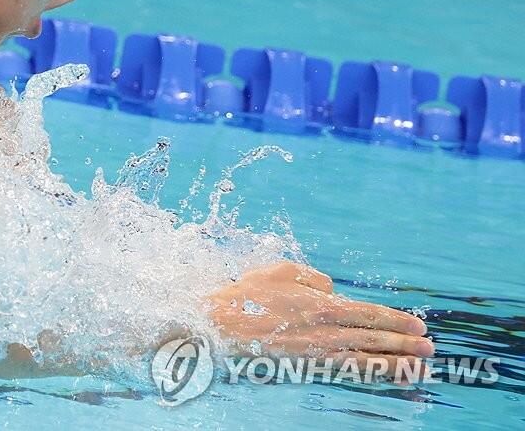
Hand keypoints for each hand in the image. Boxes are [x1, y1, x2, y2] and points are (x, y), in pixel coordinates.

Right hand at [208, 261, 432, 378]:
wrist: (218, 327)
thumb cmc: (247, 295)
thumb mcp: (280, 270)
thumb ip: (313, 277)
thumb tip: (333, 289)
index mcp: (321, 305)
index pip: (369, 314)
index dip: (396, 320)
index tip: (418, 325)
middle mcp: (324, 332)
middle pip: (374, 339)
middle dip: (404, 344)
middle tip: (429, 348)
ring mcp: (316, 353)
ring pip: (365, 360)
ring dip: (395, 363)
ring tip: (419, 367)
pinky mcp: (306, 368)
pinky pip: (345, 373)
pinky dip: (368, 376)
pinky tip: (382, 377)